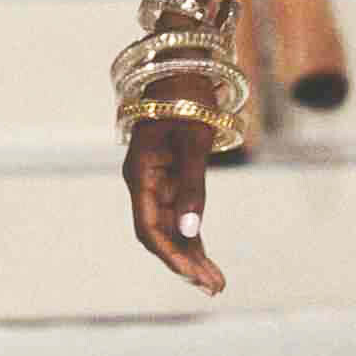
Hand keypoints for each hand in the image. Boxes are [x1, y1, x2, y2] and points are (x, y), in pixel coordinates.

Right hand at [124, 111, 225, 295]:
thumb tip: (191, 232)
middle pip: (160, 234)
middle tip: (215, 287)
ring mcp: (156, 182)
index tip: (196, 276)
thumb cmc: (187, 99)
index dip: (171, 255)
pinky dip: (193, 236)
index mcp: (140, 176)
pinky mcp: (170, 177)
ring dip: (191, 255)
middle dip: (185, 263)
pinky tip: (206, 258)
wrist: (183, 67)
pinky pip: (179, 214)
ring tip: (215, 283)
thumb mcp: (194, 141)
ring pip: (171, 228)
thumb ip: (192, 186)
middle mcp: (143, 184)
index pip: (150, 229)